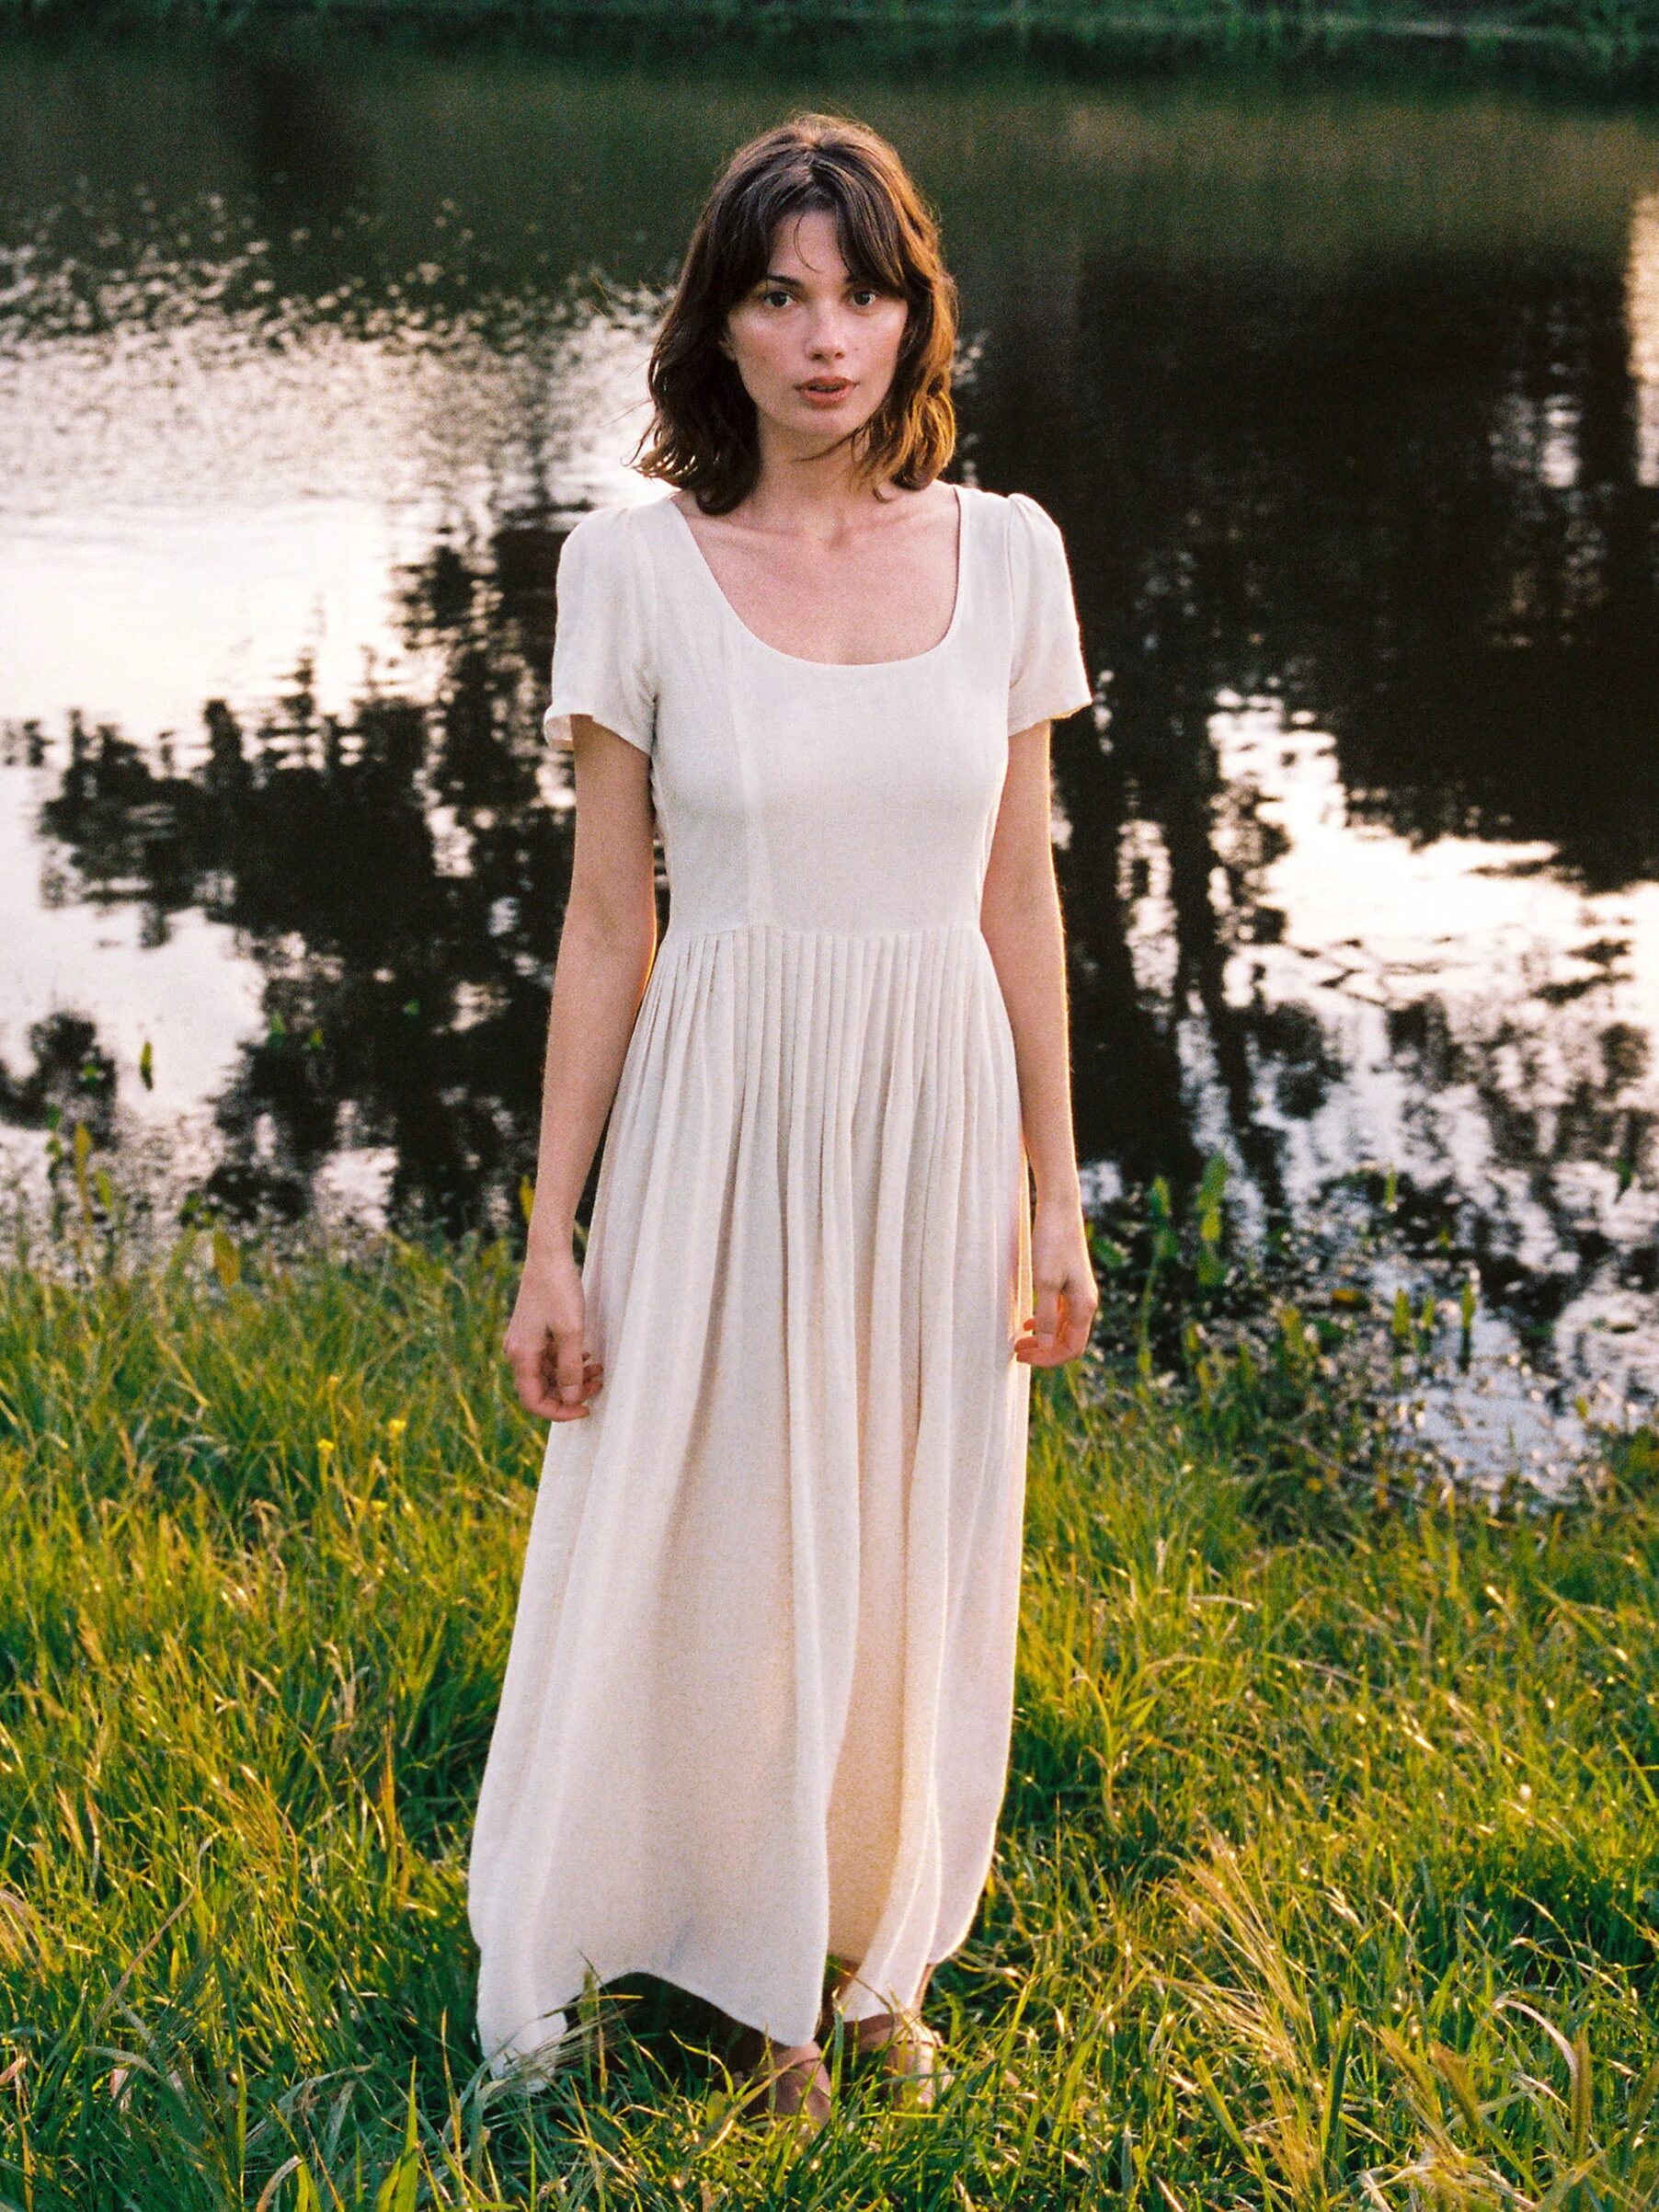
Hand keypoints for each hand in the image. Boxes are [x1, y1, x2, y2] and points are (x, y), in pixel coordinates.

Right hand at [503, 1242, 604, 1419]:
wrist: (549, 1256)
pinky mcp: (533, 1332)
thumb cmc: (559, 1290)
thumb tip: (570, 1398)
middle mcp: (518, 1352)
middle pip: (542, 1389)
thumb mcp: (571, 1332)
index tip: (585, 1409)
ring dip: (572, 1377)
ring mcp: (525, 1342)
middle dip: (570, 1393)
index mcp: (522, 1356)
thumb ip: (570, 1369)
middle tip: (597, 1385)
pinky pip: (549, 1358)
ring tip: (598, 1371)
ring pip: (548, 1374)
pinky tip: (587, 1356)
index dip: (560, 1412)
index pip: (534, 1401)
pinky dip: (568, 1362)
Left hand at [1015, 1200, 1097, 1366]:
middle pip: (1069, 1341)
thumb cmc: (1051, 1243)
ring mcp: (1080, 1292)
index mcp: (1084, 1306)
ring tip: (1019, 1342)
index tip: (1023, 1357)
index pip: (1071, 1348)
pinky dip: (1045, 1323)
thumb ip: (1045, 1315)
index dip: (1048, 1359)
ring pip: (1064, 1328)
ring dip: (1043, 1339)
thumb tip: (1045, 1346)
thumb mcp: (1044, 1281)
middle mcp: (1086, 1302)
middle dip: (1044, 1352)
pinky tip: (1028, 1323)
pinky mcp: (1071, 1282)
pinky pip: (1061, 1313)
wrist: (1059, 1209)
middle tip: (1017, 1353)